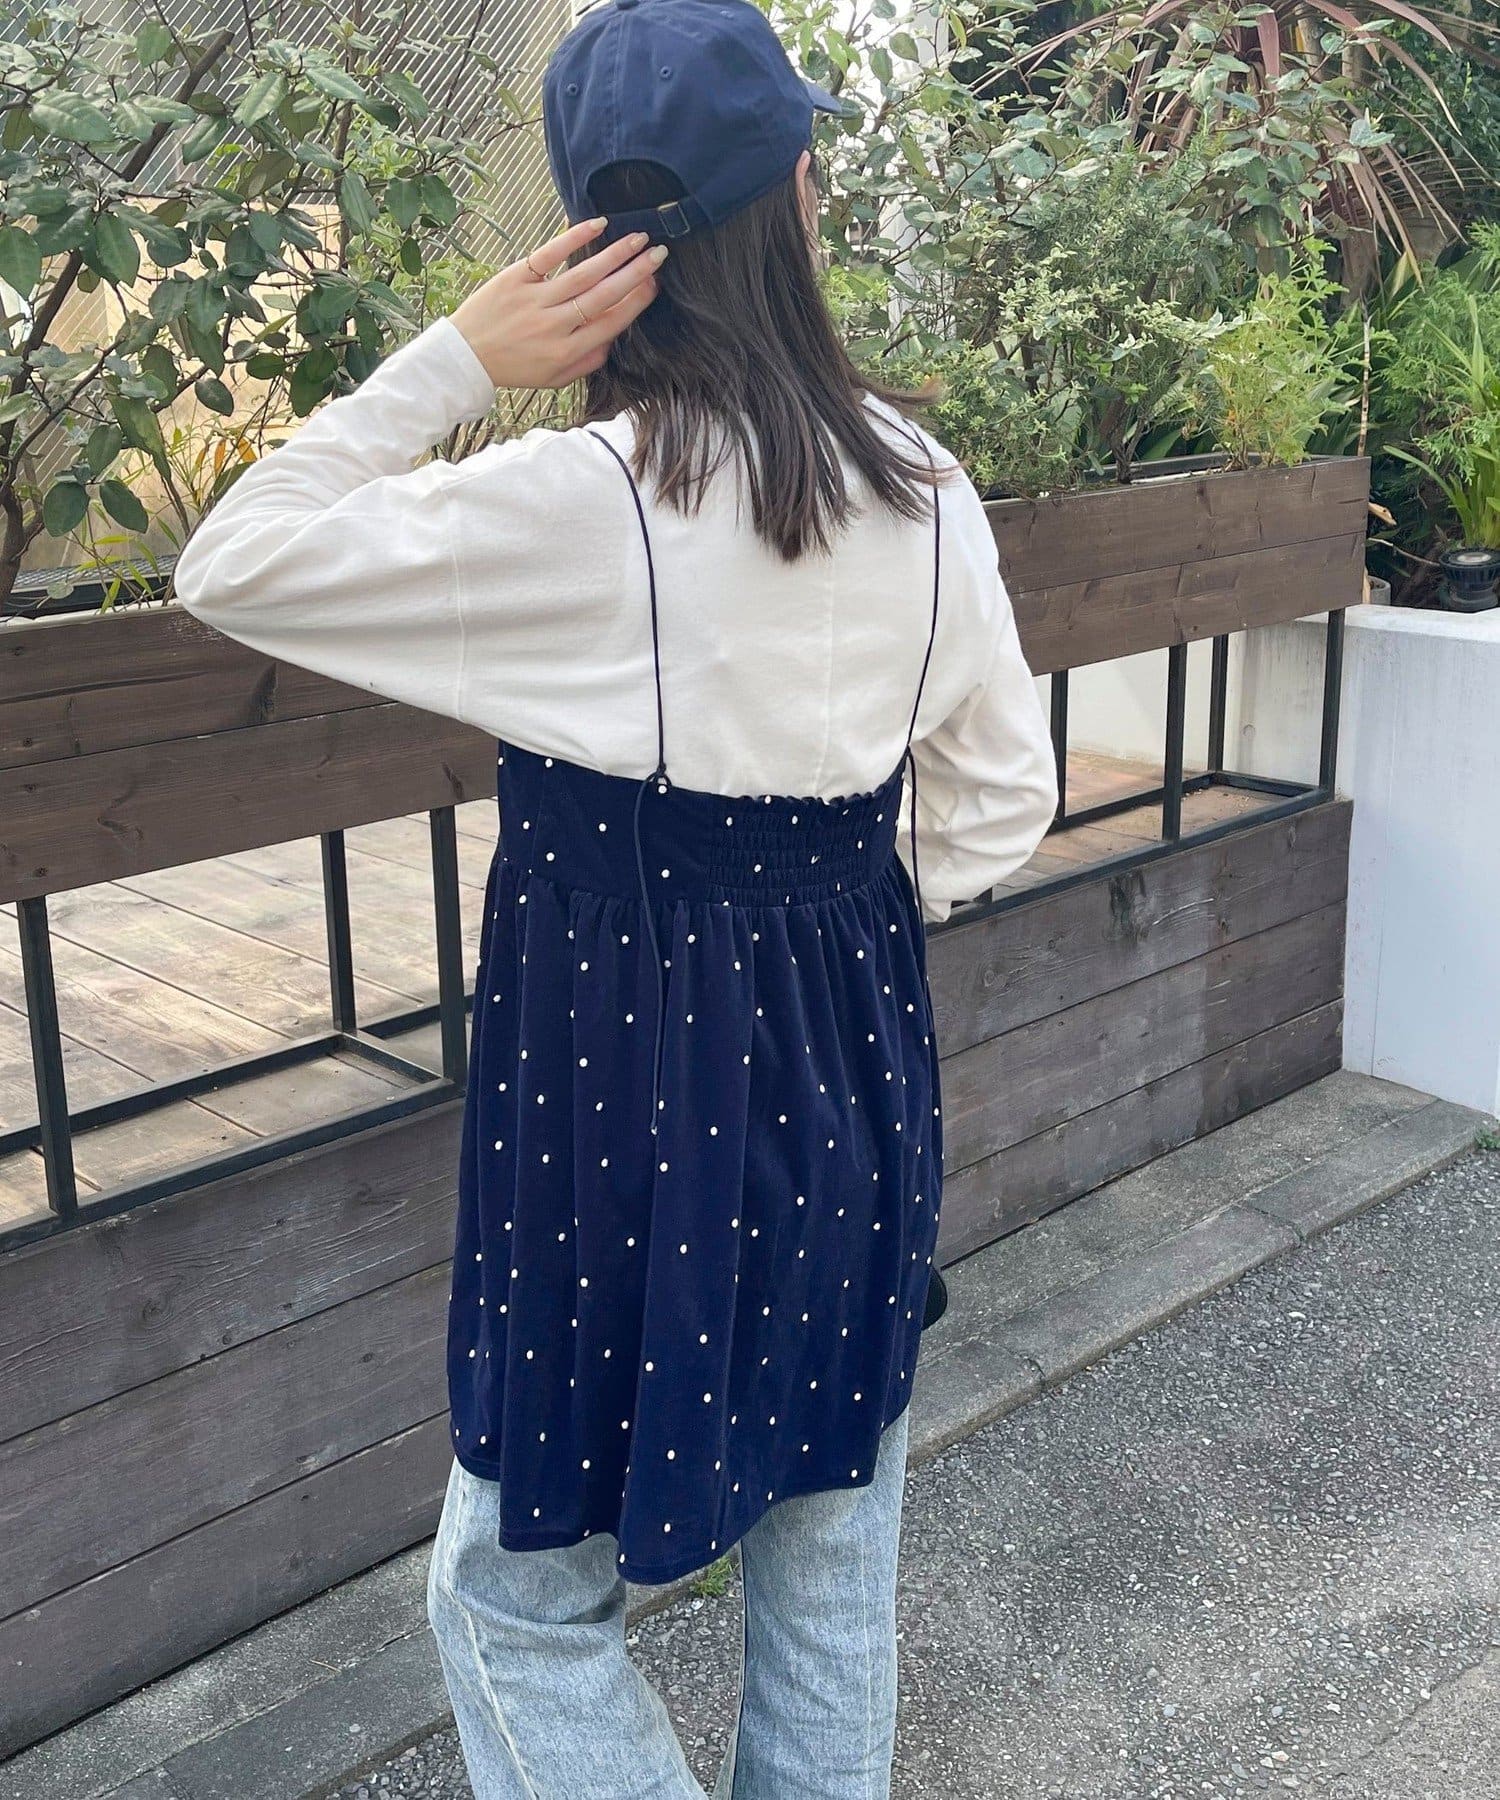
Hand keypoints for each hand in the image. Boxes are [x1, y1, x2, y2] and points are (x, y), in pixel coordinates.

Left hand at [451, 217, 666, 389]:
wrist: (467, 355)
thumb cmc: (514, 367)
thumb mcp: (555, 378)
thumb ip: (587, 363)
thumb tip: (613, 340)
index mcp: (567, 351)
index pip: (611, 322)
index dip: (636, 301)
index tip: (655, 283)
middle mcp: (554, 325)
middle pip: (603, 295)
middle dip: (635, 273)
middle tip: (658, 254)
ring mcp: (535, 300)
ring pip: (583, 274)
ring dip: (614, 254)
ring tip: (638, 238)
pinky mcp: (515, 278)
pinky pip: (549, 254)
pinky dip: (572, 238)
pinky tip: (597, 224)